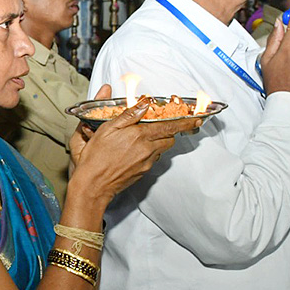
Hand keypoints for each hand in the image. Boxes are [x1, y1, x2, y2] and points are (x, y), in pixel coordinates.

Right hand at [68, 84, 198, 205]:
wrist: (93, 185)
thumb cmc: (95, 158)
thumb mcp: (107, 129)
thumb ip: (128, 115)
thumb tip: (143, 104)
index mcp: (139, 135)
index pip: (170, 126)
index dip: (185, 121)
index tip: (196, 118)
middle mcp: (147, 149)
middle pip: (169, 137)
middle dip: (168, 130)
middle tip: (160, 124)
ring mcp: (146, 162)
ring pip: (161, 148)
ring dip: (157, 141)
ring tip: (142, 138)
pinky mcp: (143, 172)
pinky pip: (152, 158)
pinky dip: (148, 152)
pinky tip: (133, 151)